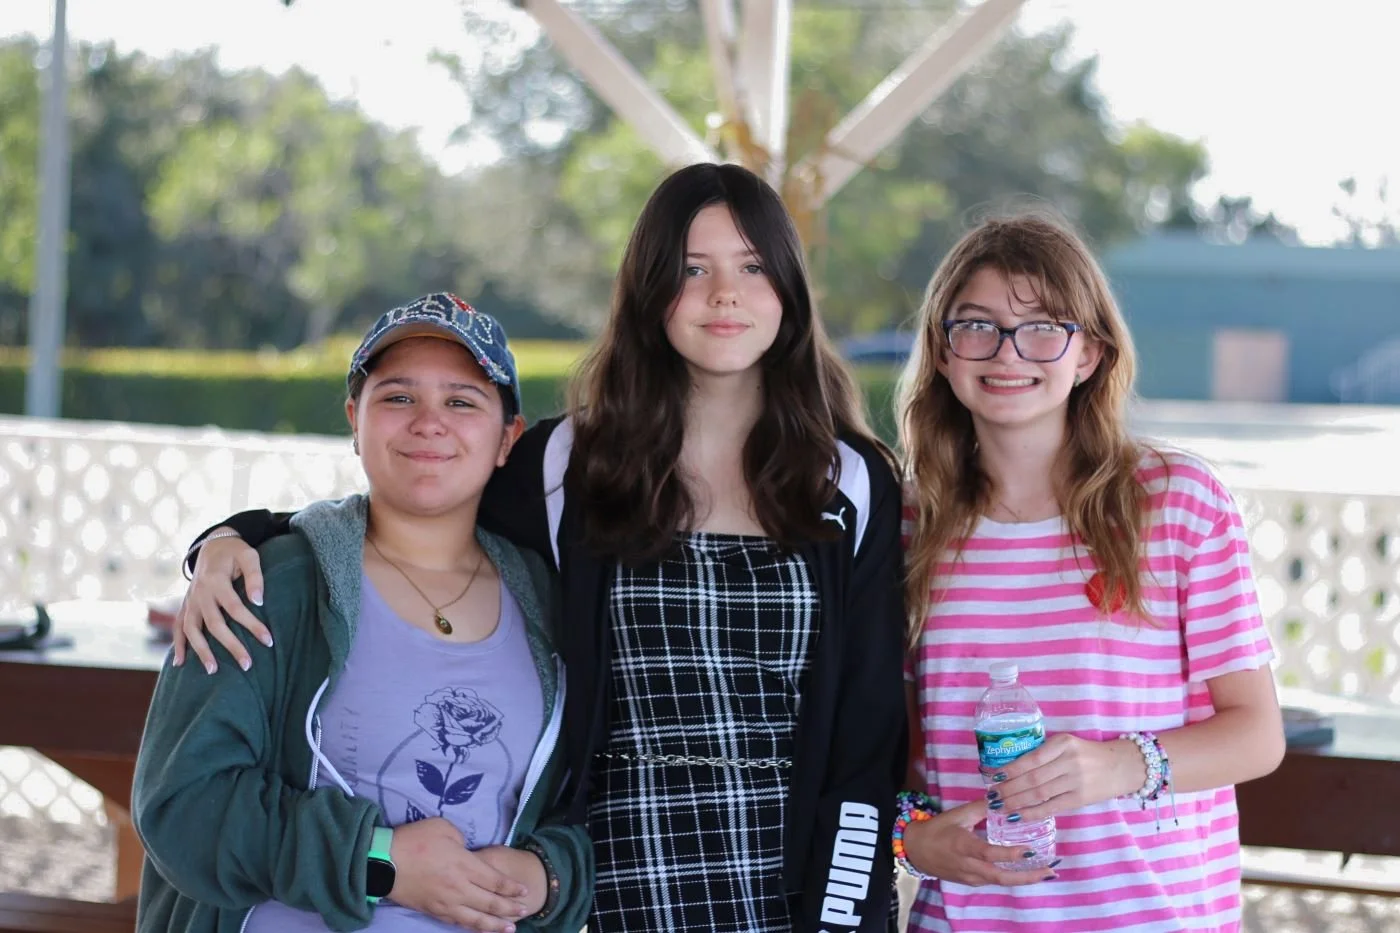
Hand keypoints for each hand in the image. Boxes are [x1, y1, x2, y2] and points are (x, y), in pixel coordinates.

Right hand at [172, 530, 269, 673]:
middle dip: (231, 646)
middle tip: (247, 665)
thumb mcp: (249, 555)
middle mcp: (199, 594)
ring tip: (213, 671)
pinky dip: (177, 645)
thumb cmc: (235, 552)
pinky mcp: (185, 606)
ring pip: (192, 630)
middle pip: (214, 625)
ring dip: (201, 651)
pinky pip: (178, 628)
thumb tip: (258, 601)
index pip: (235, 608)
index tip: (268, 641)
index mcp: (215, 581)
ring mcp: (189, 602)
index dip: (252, 625)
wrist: (211, 545)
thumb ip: (255, 576)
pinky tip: (179, 664)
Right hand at [388, 819, 533, 931]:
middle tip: (525, 911)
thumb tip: (466, 851)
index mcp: (464, 864)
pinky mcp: (432, 910)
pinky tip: (479, 928)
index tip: (524, 891)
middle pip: (490, 902)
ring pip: (475, 918)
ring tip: (510, 929)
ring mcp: (445, 902)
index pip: (495, 881)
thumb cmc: (414, 839)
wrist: (383, 861)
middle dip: (510, 908)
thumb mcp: (443, 827)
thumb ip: (461, 839)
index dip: (512, 888)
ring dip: (495, 925)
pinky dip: (472, 927)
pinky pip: (457, 922)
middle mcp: (459, 887)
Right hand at [902, 800, 1057, 885]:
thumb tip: (1002, 796)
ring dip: (1024, 879)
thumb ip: (980, 807)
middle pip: (1001, 877)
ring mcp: (970, 877)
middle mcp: (969, 866)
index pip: (989, 854)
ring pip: (1000, 882)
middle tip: (1050, 871)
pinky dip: (1012, 878)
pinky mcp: (971, 882)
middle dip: (1027, 877)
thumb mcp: (956, 814)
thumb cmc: (936, 830)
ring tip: (1045, 872)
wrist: (915, 851)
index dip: (1010, 854)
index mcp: (963, 846)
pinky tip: (1025, 872)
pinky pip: (994, 881)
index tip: (1030, 850)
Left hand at [987, 734, 1144, 822]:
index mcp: (1063, 743)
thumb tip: (1010, 769)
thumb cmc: (1088, 755)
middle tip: (992, 796)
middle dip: (1008, 789)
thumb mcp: (1067, 745)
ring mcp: (1076, 781)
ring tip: (1001, 807)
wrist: (1122, 766)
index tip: (992, 777)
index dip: (1009, 770)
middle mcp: (1069, 761)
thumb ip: (1045, 754)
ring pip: (1039, 794)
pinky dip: (1033, 813)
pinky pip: (1052, 807)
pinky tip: (1019, 816)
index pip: (1030, 759)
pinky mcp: (1081, 798)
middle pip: (1032, 778)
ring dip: (1017, 802)